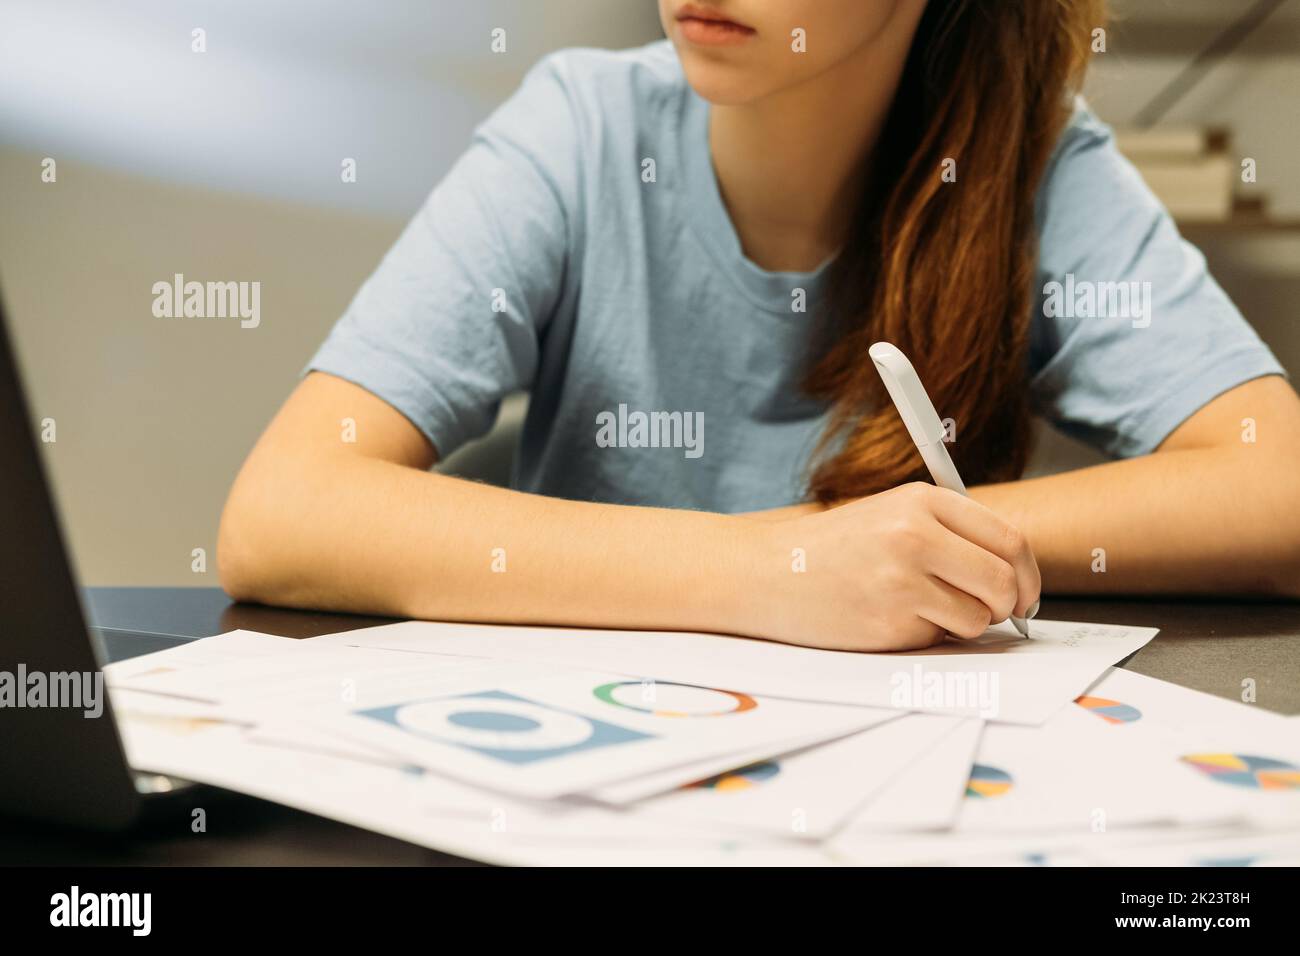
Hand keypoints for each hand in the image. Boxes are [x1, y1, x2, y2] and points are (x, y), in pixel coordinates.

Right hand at [744, 482, 1040, 650]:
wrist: (767, 573)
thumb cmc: (832, 548)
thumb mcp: (891, 515)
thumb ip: (949, 532)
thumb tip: (1014, 572)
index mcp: (922, 500)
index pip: (1008, 539)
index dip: (1027, 574)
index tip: (1024, 592)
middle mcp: (915, 535)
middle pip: (1003, 581)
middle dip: (1008, 605)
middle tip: (993, 611)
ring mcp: (902, 580)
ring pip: (979, 617)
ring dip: (965, 623)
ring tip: (923, 609)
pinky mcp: (889, 622)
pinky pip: (940, 638)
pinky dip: (928, 636)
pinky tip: (890, 618)